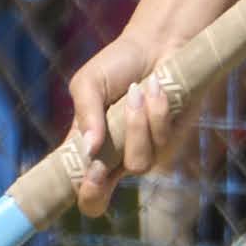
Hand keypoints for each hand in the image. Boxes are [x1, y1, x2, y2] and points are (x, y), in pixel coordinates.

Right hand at [61, 25, 193, 215]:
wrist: (158, 44)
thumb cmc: (118, 64)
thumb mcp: (89, 82)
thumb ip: (85, 113)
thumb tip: (89, 149)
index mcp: (87, 148)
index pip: (75, 188)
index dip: (77, 194)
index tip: (83, 180)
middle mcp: (113, 159)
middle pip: (99, 201)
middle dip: (97, 187)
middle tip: (96, 168)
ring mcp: (142, 153)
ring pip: (137, 164)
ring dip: (135, 126)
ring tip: (135, 92)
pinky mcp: (170, 141)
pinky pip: (162, 141)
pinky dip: (156, 112)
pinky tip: (154, 88)